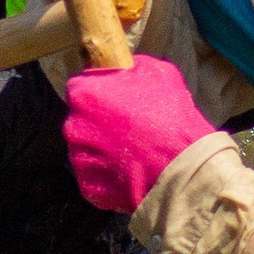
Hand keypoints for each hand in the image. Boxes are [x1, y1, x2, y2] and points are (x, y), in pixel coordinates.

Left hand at [62, 57, 214, 215]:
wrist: (180, 168)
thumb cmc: (170, 118)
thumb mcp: (159, 73)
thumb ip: (134, 68)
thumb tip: (127, 68)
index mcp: (84, 94)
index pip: (81, 86)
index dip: (100, 90)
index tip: (115, 97)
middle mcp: (73, 125)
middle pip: (82, 119)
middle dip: (100, 121)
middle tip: (128, 127)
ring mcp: (79, 158)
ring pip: (88, 148)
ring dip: (104, 148)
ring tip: (133, 152)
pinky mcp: (88, 186)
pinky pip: (95, 176)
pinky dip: (109, 175)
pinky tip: (131, 171)